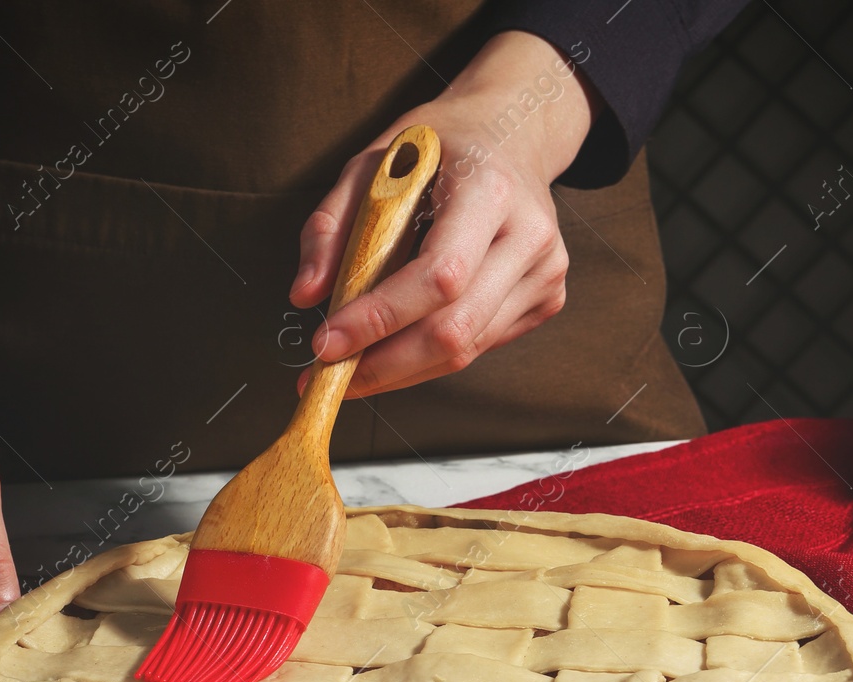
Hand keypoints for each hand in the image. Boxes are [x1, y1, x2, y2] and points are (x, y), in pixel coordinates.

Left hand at [291, 31, 596, 396]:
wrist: (513, 133)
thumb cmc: (439, 146)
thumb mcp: (371, 162)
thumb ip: (331, 226)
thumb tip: (305, 296)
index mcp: (489, 189)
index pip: (438, 276)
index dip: (380, 318)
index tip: (326, 344)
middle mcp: (529, 235)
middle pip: (454, 330)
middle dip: (384, 365)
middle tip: (328, 378)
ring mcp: (546, 272)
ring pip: (466, 350)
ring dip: (401, 370)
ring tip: (352, 371)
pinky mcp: (547, 298)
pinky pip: (479, 346)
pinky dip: (429, 356)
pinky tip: (399, 344)